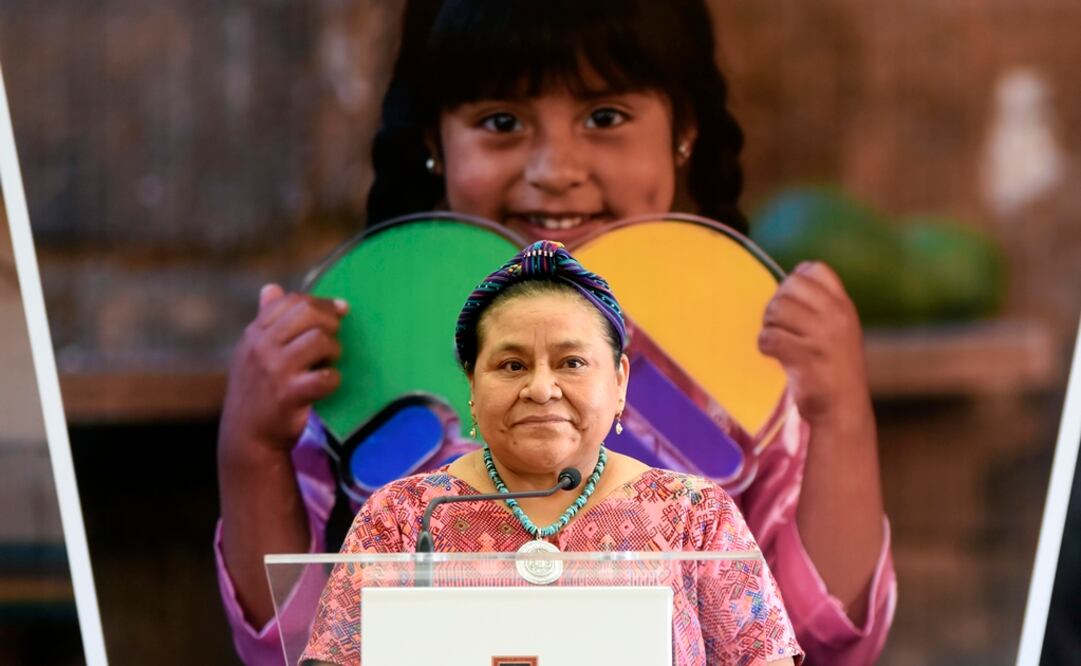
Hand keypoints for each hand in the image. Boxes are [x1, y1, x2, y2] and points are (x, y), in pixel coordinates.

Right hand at [219, 284, 346, 455]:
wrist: (247, 437)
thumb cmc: (256, 391)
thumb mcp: (252, 352)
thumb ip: (265, 320)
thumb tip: (272, 288)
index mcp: (254, 334)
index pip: (290, 301)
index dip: (321, 303)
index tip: (341, 310)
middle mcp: (261, 348)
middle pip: (307, 313)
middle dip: (330, 322)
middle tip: (334, 339)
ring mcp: (274, 371)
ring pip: (319, 340)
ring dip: (333, 350)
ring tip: (329, 362)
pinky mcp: (289, 395)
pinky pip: (326, 377)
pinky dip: (333, 380)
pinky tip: (327, 385)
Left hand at [757, 262, 870, 426]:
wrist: (843, 410)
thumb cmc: (834, 368)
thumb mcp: (840, 329)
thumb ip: (823, 303)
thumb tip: (796, 272)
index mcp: (844, 307)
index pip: (816, 270)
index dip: (796, 282)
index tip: (794, 305)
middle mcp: (836, 318)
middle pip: (790, 286)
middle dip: (777, 304)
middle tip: (781, 326)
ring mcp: (822, 338)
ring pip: (776, 309)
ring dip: (769, 324)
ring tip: (778, 341)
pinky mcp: (806, 358)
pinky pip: (770, 337)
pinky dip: (765, 345)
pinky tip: (774, 355)